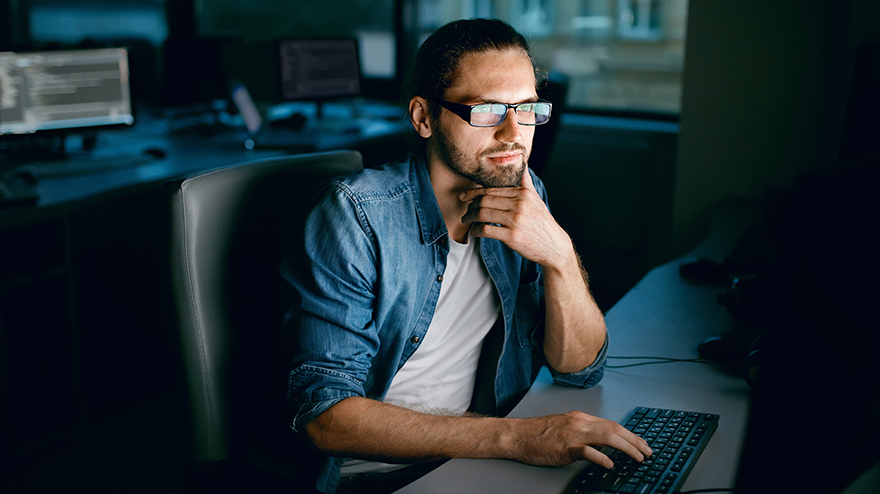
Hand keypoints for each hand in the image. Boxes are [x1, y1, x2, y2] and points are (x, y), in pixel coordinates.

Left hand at [459, 169, 571, 268]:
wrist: (554, 246)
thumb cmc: (542, 223)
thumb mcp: (536, 200)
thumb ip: (526, 183)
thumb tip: (523, 164)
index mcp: (523, 194)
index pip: (492, 190)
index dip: (474, 192)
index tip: (464, 196)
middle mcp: (519, 204)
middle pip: (485, 201)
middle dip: (470, 206)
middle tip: (465, 212)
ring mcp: (516, 220)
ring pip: (483, 214)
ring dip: (470, 218)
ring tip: (467, 221)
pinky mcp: (512, 236)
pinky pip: (486, 230)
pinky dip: (475, 231)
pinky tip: (474, 233)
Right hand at [508, 411, 651, 468]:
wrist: (518, 435)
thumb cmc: (538, 434)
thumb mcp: (565, 427)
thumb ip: (584, 433)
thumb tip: (603, 445)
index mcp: (581, 418)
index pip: (612, 424)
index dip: (630, 434)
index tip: (642, 443)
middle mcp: (580, 423)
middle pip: (615, 429)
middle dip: (635, 441)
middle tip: (648, 451)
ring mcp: (573, 434)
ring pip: (607, 437)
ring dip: (626, 448)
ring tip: (638, 458)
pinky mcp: (565, 447)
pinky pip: (588, 451)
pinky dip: (602, 457)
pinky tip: (611, 464)